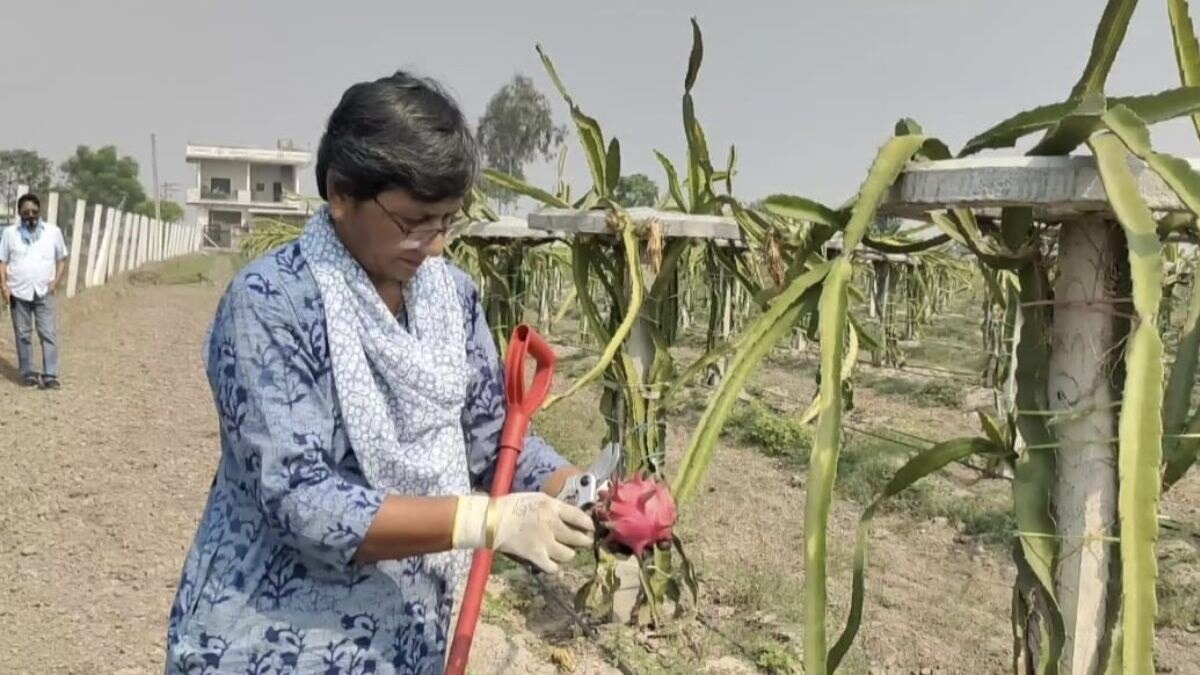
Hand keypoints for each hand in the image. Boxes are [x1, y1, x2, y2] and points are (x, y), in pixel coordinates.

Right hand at [453, 493, 593, 572]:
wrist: (491, 520)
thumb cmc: (512, 506)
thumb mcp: (537, 498)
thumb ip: (554, 507)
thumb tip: (570, 516)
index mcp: (552, 506)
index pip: (579, 516)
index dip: (588, 524)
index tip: (590, 528)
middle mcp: (552, 524)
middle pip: (578, 537)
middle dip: (583, 541)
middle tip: (584, 541)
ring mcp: (544, 542)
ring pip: (568, 554)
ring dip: (568, 553)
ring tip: (564, 551)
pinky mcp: (535, 556)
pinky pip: (553, 567)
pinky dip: (554, 566)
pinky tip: (551, 562)